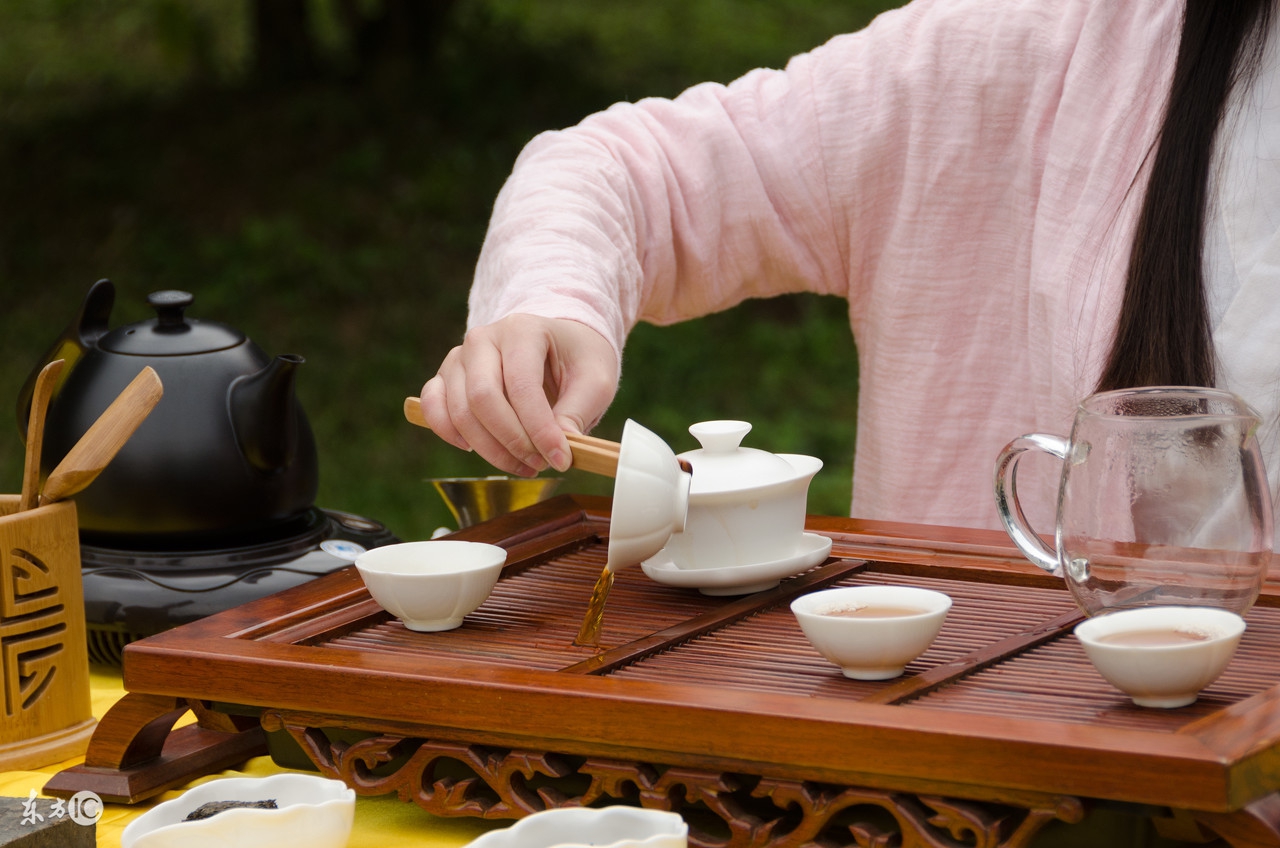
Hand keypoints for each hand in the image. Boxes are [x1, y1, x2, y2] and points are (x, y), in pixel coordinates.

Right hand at [420, 315, 619, 475]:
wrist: (558, 345)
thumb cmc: (577, 359)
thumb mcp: (596, 380)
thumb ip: (578, 411)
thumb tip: (560, 449)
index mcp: (522, 330)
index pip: (521, 385)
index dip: (539, 429)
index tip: (561, 459)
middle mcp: (483, 339)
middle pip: (483, 399)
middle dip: (512, 441)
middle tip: (541, 464)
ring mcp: (460, 357)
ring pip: (460, 411)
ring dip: (489, 449)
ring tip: (523, 464)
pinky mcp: (446, 377)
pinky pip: (433, 407)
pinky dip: (449, 433)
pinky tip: (475, 450)